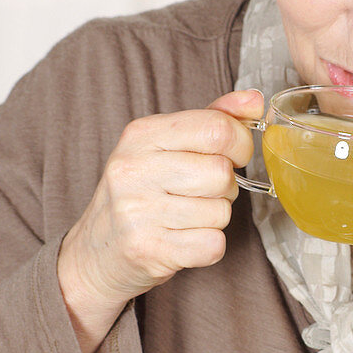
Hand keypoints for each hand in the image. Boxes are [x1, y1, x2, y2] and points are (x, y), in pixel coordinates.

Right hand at [57, 89, 262, 352]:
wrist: (97, 251)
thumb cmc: (141, 192)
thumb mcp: (165, 145)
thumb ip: (213, 118)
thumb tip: (255, 101)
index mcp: (140, 135)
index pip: (217, 128)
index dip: (240, 144)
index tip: (233, 155)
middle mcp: (134, 170)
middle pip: (222, 173)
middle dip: (226, 186)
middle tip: (203, 192)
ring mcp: (138, 212)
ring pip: (221, 212)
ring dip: (215, 217)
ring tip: (188, 216)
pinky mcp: (149, 250)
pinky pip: (213, 245)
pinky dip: (209, 246)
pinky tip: (184, 239)